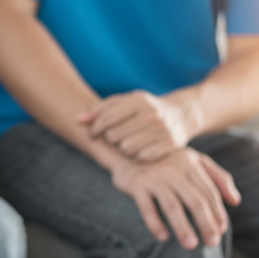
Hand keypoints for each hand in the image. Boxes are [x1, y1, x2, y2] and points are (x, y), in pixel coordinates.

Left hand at [78, 91, 193, 161]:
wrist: (181, 113)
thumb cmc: (143, 109)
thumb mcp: (123, 102)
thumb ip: (99, 109)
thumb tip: (77, 120)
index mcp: (137, 100)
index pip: (106, 117)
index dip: (94, 128)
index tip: (90, 134)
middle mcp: (151, 113)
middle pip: (114, 136)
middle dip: (109, 138)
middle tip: (113, 138)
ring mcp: (162, 129)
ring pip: (126, 148)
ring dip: (122, 149)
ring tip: (126, 143)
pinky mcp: (171, 144)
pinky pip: (142, 157)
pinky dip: (137, 156)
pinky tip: (138, 150)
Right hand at [111, 148, 241, 249]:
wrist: (125, 152)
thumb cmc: (164, 161)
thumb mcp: (191, 161)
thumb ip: (217, 177)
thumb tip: (237, 201)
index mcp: (190, 161)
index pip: (209, 191)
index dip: (217, 212)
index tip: (221, 230)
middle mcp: (173, 167)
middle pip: (195, 200)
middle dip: (205, 223)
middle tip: (212, 242)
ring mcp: (154, 175)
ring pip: (172, 205)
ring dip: (183, 227)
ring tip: (191, 245)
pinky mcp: (136, 183)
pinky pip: (147, 207)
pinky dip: (155, 223)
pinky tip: (162, 237)